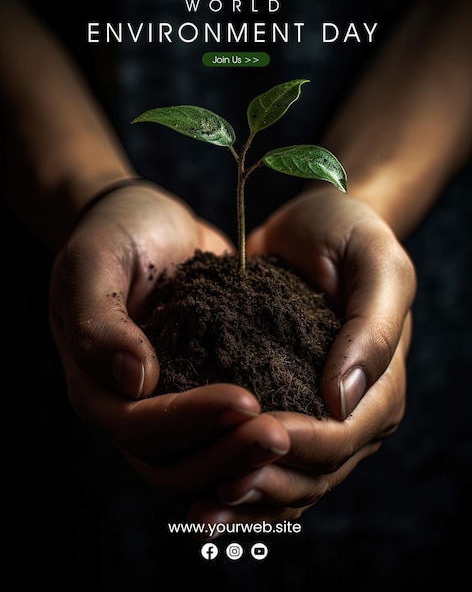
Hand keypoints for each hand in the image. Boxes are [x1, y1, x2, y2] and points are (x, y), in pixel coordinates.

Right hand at [49, 182, 289, 494]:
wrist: (147, 224)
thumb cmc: (114, 235)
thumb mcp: (93, 263)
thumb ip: (98, 322)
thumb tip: (133, 380)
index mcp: (97, 386)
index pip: (139, 427)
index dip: (190, 422)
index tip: (244, 400)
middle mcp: (131, 407)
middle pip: (172, 465)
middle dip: (226, 455)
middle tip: (280, 436)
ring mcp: (169, 404)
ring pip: (202, 463)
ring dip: (244, 461)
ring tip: (292, 438)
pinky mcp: (202, 392)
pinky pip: (225, 437)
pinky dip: (252, 447)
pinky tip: (296, 434)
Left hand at [185, 186, 414, 525]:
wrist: (315, 226)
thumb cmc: (351, 236)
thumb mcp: (376, 264)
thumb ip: (372, 329)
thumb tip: (341, 399)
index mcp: (379, 388)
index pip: (342, 436)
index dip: (301, 446)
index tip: (256, 438)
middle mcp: (350, 414)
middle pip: (313, 473)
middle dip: (266, 483)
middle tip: (215, 490)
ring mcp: (313, 416)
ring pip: (287, 480)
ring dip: (246, 500)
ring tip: (199, 510)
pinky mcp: (279, 406)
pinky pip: (262, 459)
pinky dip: (237, 481)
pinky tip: (199, 493)